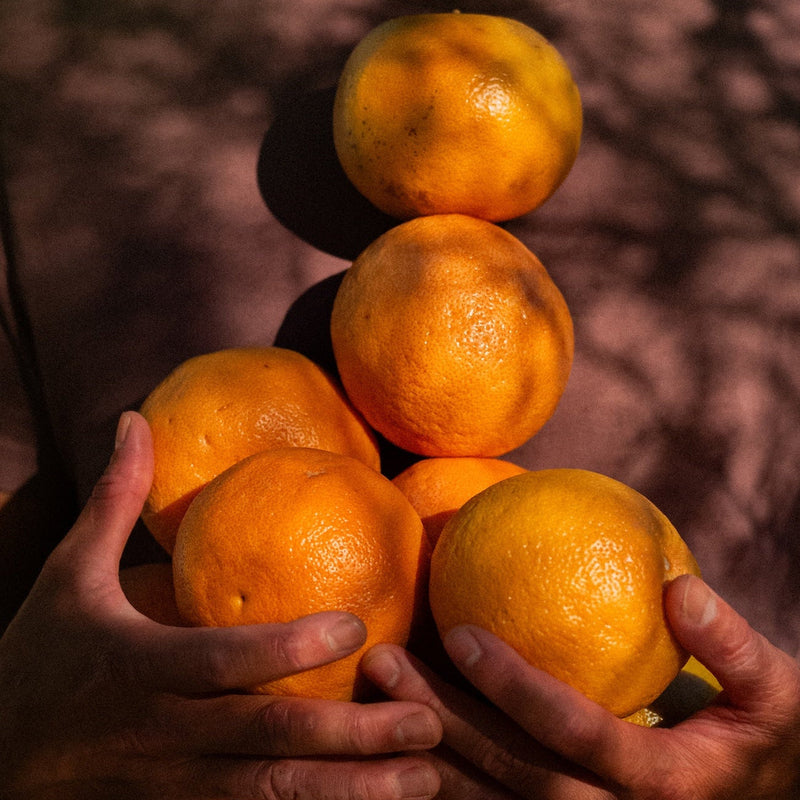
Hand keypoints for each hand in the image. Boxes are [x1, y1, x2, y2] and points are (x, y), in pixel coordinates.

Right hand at [0, 411, 441, 799]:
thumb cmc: (40, 657)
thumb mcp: (67, 575)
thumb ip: (112, 499)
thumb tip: (132, 420)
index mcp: (141, 667)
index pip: (222, 660)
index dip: (287, 646)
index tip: (358, 626)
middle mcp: (167, 732)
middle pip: (269, 736)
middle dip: (352, 734)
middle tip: (429, 721)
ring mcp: (179, 781)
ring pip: (275, 792)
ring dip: (353, 788)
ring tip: (426, 774)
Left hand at [363, 575, 799, 799]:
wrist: (770, 796)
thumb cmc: (771, 735)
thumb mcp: (776, 688)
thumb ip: (731, 642)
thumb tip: (678, 588)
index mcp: (663, 787)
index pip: (575, 735)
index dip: (516, 687)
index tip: (461, 632)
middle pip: (514, 774)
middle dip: (445, 721)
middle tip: (387, 665)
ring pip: (494, 799)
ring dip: (430, 748)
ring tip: (378, 692)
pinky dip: (447, 774)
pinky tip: (401, 730)